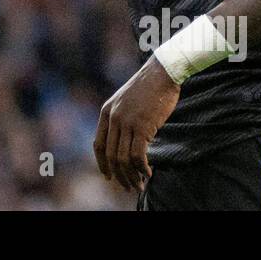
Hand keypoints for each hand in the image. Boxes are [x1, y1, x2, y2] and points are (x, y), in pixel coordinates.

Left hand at [94, 56, 180, 191]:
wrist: (162, 72)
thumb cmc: (148, 87)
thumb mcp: (126, 101)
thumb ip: (122, 119)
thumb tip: (126, 143)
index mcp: (106, 111)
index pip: (99, 144)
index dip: (102, 164)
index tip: (109, 177)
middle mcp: (113, 117)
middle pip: (111, 155)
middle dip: (119, 175)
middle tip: (128, 187)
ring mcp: (127, 122)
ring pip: (124, 158)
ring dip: (131, 175)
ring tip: (139, 184)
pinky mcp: (142, 126)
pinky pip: (138, 155)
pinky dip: (142, 168)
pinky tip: (148, 173)